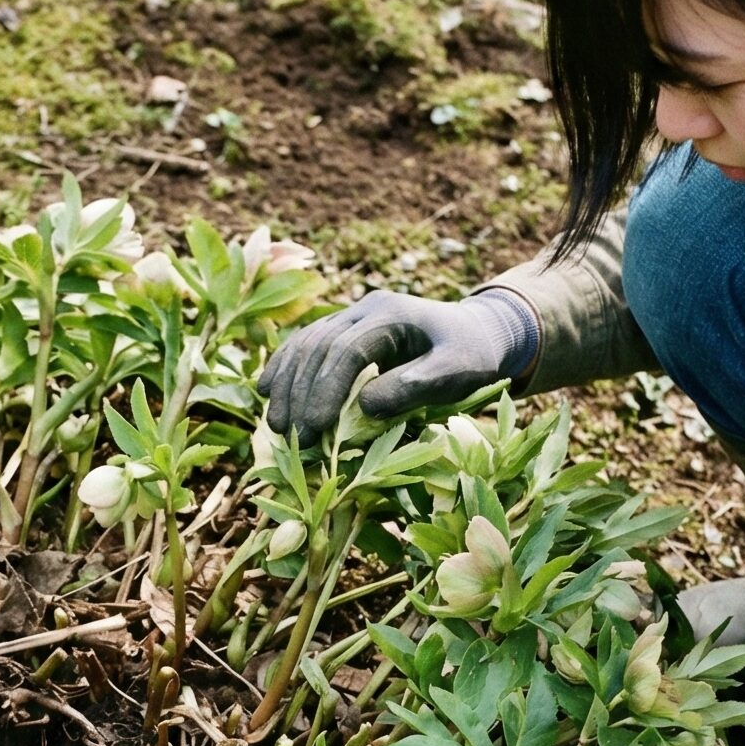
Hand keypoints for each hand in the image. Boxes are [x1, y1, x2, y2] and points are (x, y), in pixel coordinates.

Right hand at [258, 290, 538, 438]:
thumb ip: (416, 386)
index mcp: (391, 314)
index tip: (315, 428)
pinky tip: (266, 390)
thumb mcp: (457, 372)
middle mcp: (365, 309)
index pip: (346, 351)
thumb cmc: (472, 355)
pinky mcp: (344, 330)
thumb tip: (364, 406)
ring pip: (304, 344)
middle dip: (300, 394)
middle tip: (291, 436)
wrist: (478, 331)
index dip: (326, 390)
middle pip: (318, 347)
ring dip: (286, 384)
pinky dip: (284, 367)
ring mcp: (351, 316)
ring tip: (276, 424)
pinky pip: (304, 344)